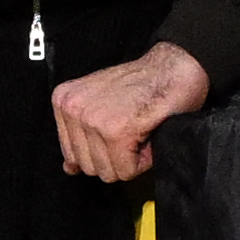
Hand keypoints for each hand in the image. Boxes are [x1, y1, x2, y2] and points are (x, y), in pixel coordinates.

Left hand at [53, 42, 212, 182]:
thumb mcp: (99, 103)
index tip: (117, 130)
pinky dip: (144, 160)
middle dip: (116, 157)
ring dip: (131, 158)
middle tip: (131, 129)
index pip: (71, 154)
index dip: (102, 149)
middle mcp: (73, 108)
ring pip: (108, 172)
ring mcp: (93, 119)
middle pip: (88, 167)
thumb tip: (70, 168)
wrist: (175, 68)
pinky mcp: (116, 132)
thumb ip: (81, 136)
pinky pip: (126, 171)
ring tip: (138, 129)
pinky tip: (146, 133)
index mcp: (64, 100)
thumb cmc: (144, 83)